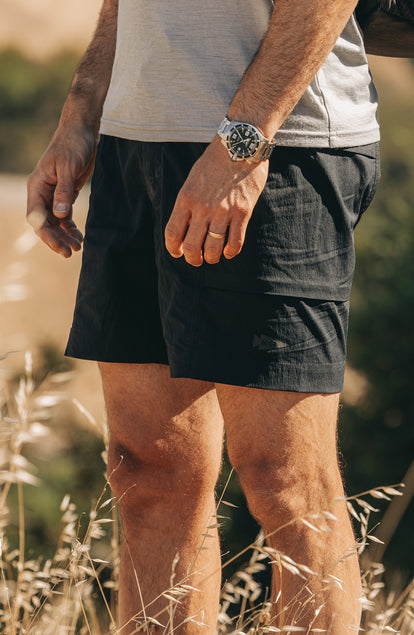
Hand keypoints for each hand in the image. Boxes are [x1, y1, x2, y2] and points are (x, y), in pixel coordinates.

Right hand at [26, 124, 96, 257]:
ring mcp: (53, 195)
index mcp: (37, 186)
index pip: (36, 216)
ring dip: (64, 236)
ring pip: (55, 222)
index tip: (58, 244)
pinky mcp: (65, 195)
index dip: (45, 232)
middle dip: (55, 239)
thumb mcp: (68, 167)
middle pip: (45, 223)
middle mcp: (42, 193)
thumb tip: (60, 215)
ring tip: (77, 248)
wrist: (82, 132)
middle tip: (69, 253)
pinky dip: (71, 227)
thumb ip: (63, 192)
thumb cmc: (73, 145)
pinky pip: (65, 216)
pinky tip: (79, 237)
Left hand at [165, 137, 268, 265]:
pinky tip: (229, 252)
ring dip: (211, 258)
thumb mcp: (192, 179)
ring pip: (213, 248)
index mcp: (185, 198)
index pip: (173, 232)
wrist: (240, 145)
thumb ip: (188, 202)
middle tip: (196, 260)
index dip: (173, 248)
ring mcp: (223, 211)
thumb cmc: (215, 161)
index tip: (177, 253)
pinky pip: (235, 242)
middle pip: (191, 246)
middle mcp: (202, 207)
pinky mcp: (242, 212)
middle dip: (192, 259)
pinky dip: (231, 251)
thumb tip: (187, 225)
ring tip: (213, 257)